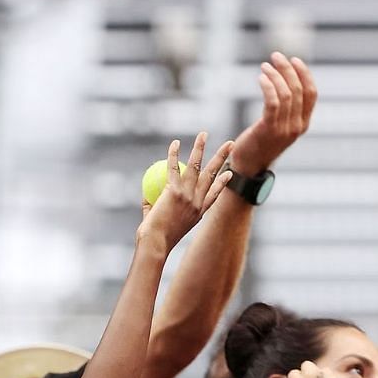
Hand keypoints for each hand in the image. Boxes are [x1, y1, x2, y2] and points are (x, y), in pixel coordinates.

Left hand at [136, 133, 233, 251]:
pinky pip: (173, 167)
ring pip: (196, 166)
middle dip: (222, 157)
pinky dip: (173, 154)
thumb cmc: (154, 238)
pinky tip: (174, 143)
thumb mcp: (158, 222)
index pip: (214, 195)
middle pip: (212, 174)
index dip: (223, 183)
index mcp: (198, 213)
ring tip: (204, 134)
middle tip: (230, 144)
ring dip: (200, 148)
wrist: (155, 243)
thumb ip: (153, 207)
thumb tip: (147, 196)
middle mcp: (198, 202)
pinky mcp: (175, 192)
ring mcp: (188, 196)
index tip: (229, 173)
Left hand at [230, 52, 316, 173]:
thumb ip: (286, 112)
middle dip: (288, 69)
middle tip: (276, 56)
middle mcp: (297, 126)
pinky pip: (272, 102)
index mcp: (303, 124)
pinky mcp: (268, 129)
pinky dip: (268, 86)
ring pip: (286, 94)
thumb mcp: (278, 127)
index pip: (312, 94)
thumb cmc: (260, 144)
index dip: (305, 74)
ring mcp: (284, 128)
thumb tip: (285, 85)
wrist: (247, 167)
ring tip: (265, 65)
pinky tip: (260, 77)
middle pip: (299, 90)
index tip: (294, 60)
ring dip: (276, 75)